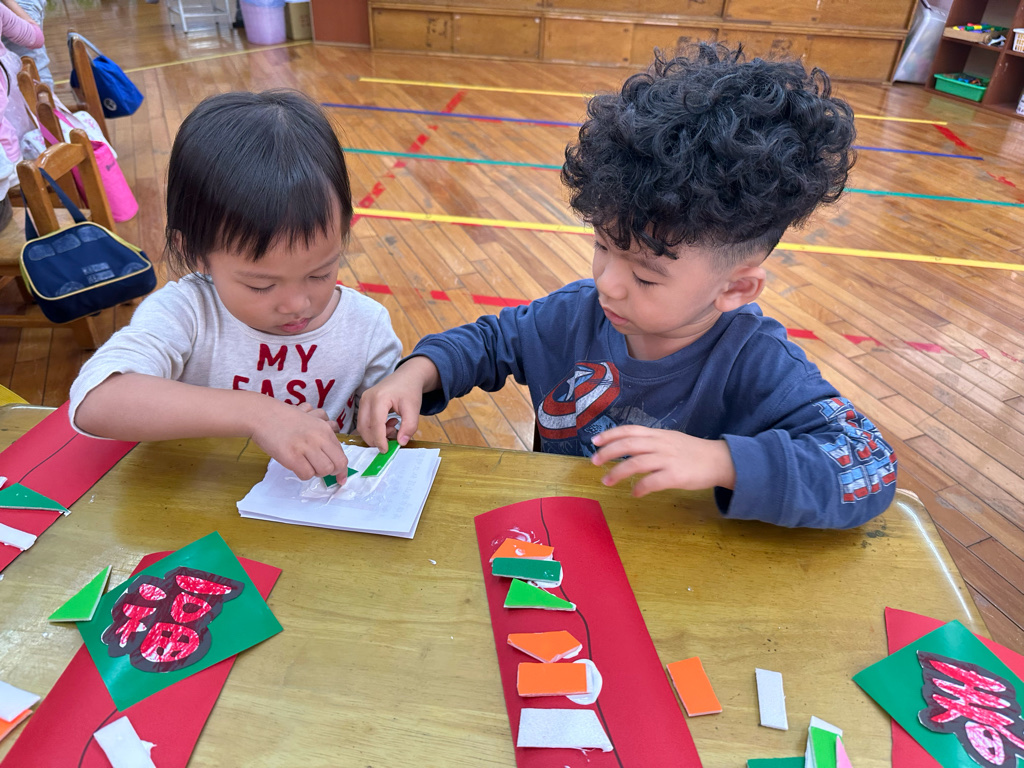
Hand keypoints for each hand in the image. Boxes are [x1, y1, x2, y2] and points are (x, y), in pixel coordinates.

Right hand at [250, 400, 347, 480]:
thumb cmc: (284, 418)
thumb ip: (323, 430)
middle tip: (318, 469)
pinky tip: (295, 465)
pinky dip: (302, 474)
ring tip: (305, 464)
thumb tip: (336, 435)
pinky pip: (306, 475)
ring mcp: (306, 447)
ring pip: (324, 471)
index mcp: (325, 429)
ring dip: (315, 472)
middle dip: (330, 472)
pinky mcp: (292, 456)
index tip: (340, 478)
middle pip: (337, 465)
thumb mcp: (310, 418)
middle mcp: (319, 437)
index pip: (342, 455)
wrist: (262, 415)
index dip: (341, 469)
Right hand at [358, 356, 438, 451]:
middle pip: (364, 427)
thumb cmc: (410, 391)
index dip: (380, 440)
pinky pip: (364, 422)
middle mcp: (367, 399)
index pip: (375, 425)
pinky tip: (388, 423)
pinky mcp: (363, 403)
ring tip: (393, 426)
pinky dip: (375, 428)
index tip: (386, 451)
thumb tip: (401, 442)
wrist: (407, 377)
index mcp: (379, 398)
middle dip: (376, 439)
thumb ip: (409, 426)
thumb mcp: (414, 409)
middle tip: (393, 436)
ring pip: (363, 426)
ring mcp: (363, 400)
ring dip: (376, 434)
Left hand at [590, 426, 735, 496]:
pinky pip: (653, 482)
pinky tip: (634, 493)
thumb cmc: (693, 452)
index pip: (630, 430)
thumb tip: (628, 447)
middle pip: (629, 445)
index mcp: (658, 434)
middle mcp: (661, 444)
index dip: (611, 434)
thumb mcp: (670, 439)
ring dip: (618, 472)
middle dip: (608, 452)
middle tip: (594, 462)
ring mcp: (669, 459)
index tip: (595, 441)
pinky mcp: (676, 476)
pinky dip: (640, 487)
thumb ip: (651, 442)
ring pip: (637, 463)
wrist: (720, 460)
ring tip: (607, 481)